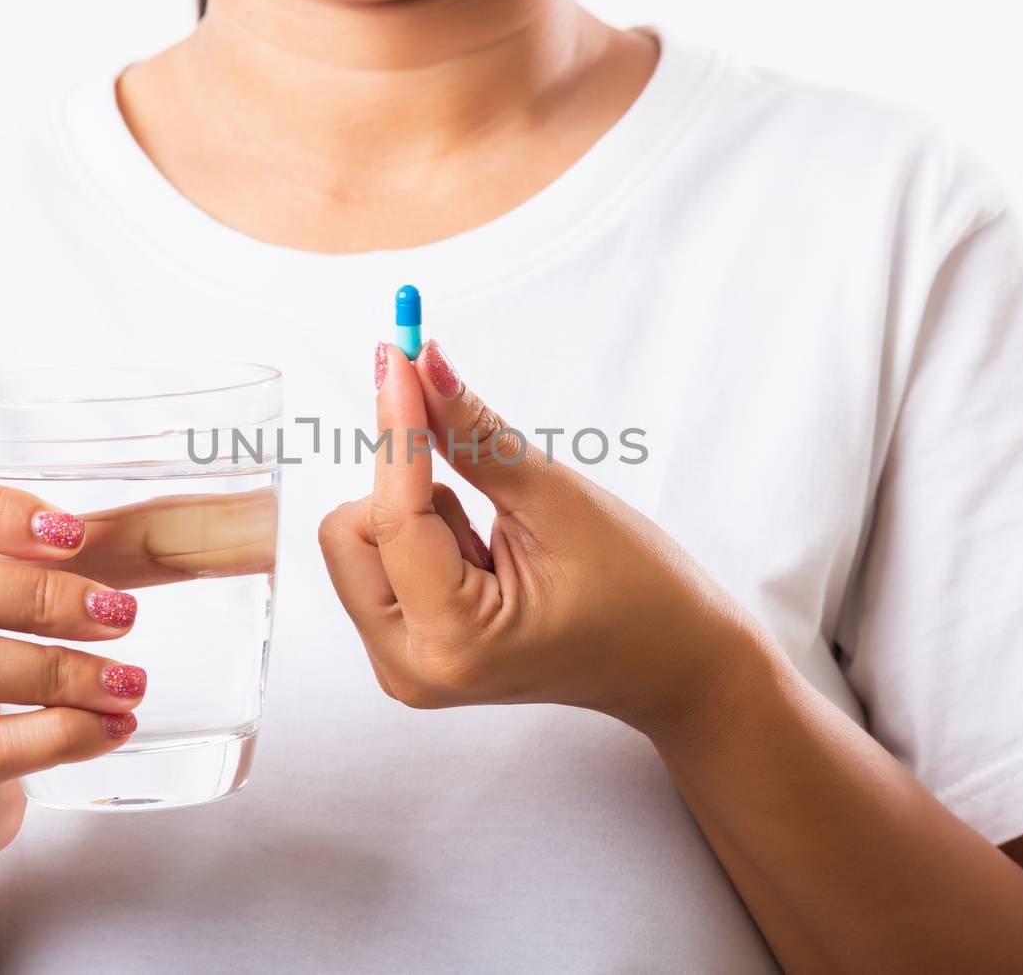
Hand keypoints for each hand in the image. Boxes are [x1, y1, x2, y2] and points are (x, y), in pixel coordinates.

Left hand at [318, 343, 760, 733]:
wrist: (671, 662)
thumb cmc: (637, 592)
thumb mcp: (556, 500)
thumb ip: (474, 433)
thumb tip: (421, 362)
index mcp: (452, 642)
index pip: (394, 516)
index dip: (398, 426)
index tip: (398, 354)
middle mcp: (409, 668)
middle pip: (352, 532)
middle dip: (406, 488)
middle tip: (477, 475)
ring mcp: (404, 666)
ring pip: (360, 543)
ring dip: (419, 516)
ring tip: (498, 545)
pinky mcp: (406, 650)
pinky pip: (381, 561)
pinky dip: (424, 537)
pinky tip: (485, 560)